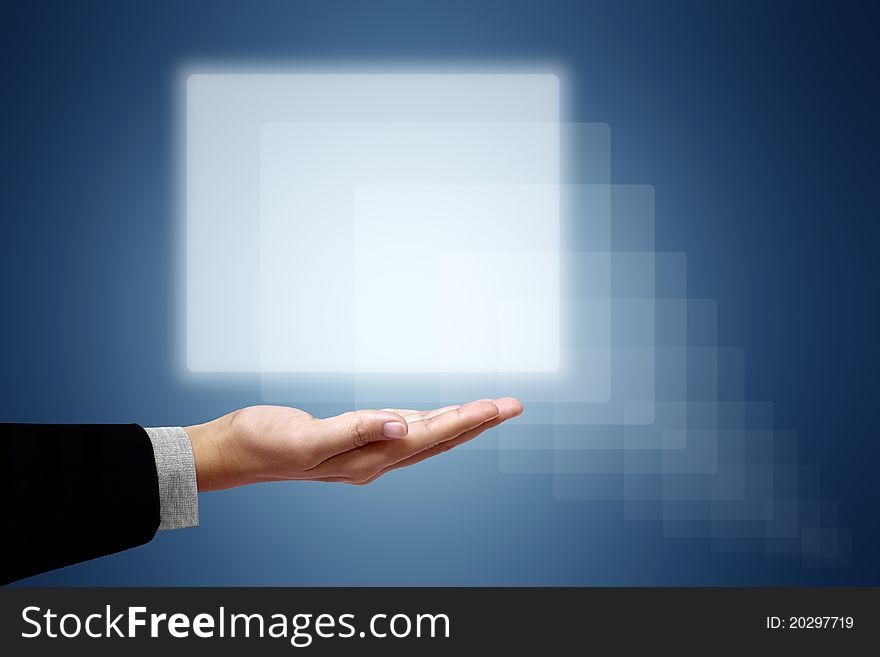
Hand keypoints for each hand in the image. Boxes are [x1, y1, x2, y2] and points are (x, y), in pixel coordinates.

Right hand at [185, 397, 522, 490]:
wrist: (237, 451)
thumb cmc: (265, 443)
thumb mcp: (307, 438)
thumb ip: (354, 431)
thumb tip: (399, 425)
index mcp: (368, 459)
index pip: (430, 437)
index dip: (466, 421)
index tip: (499, 406)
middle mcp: (375, 459)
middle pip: (439, 439)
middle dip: (478, 422)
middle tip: (514, 404)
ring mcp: (368, 452)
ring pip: (426, 436)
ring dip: (460, 422)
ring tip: (491, 408)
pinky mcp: (357, 441)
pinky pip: (406, 432)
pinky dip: (431, 422)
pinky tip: (440, 417)